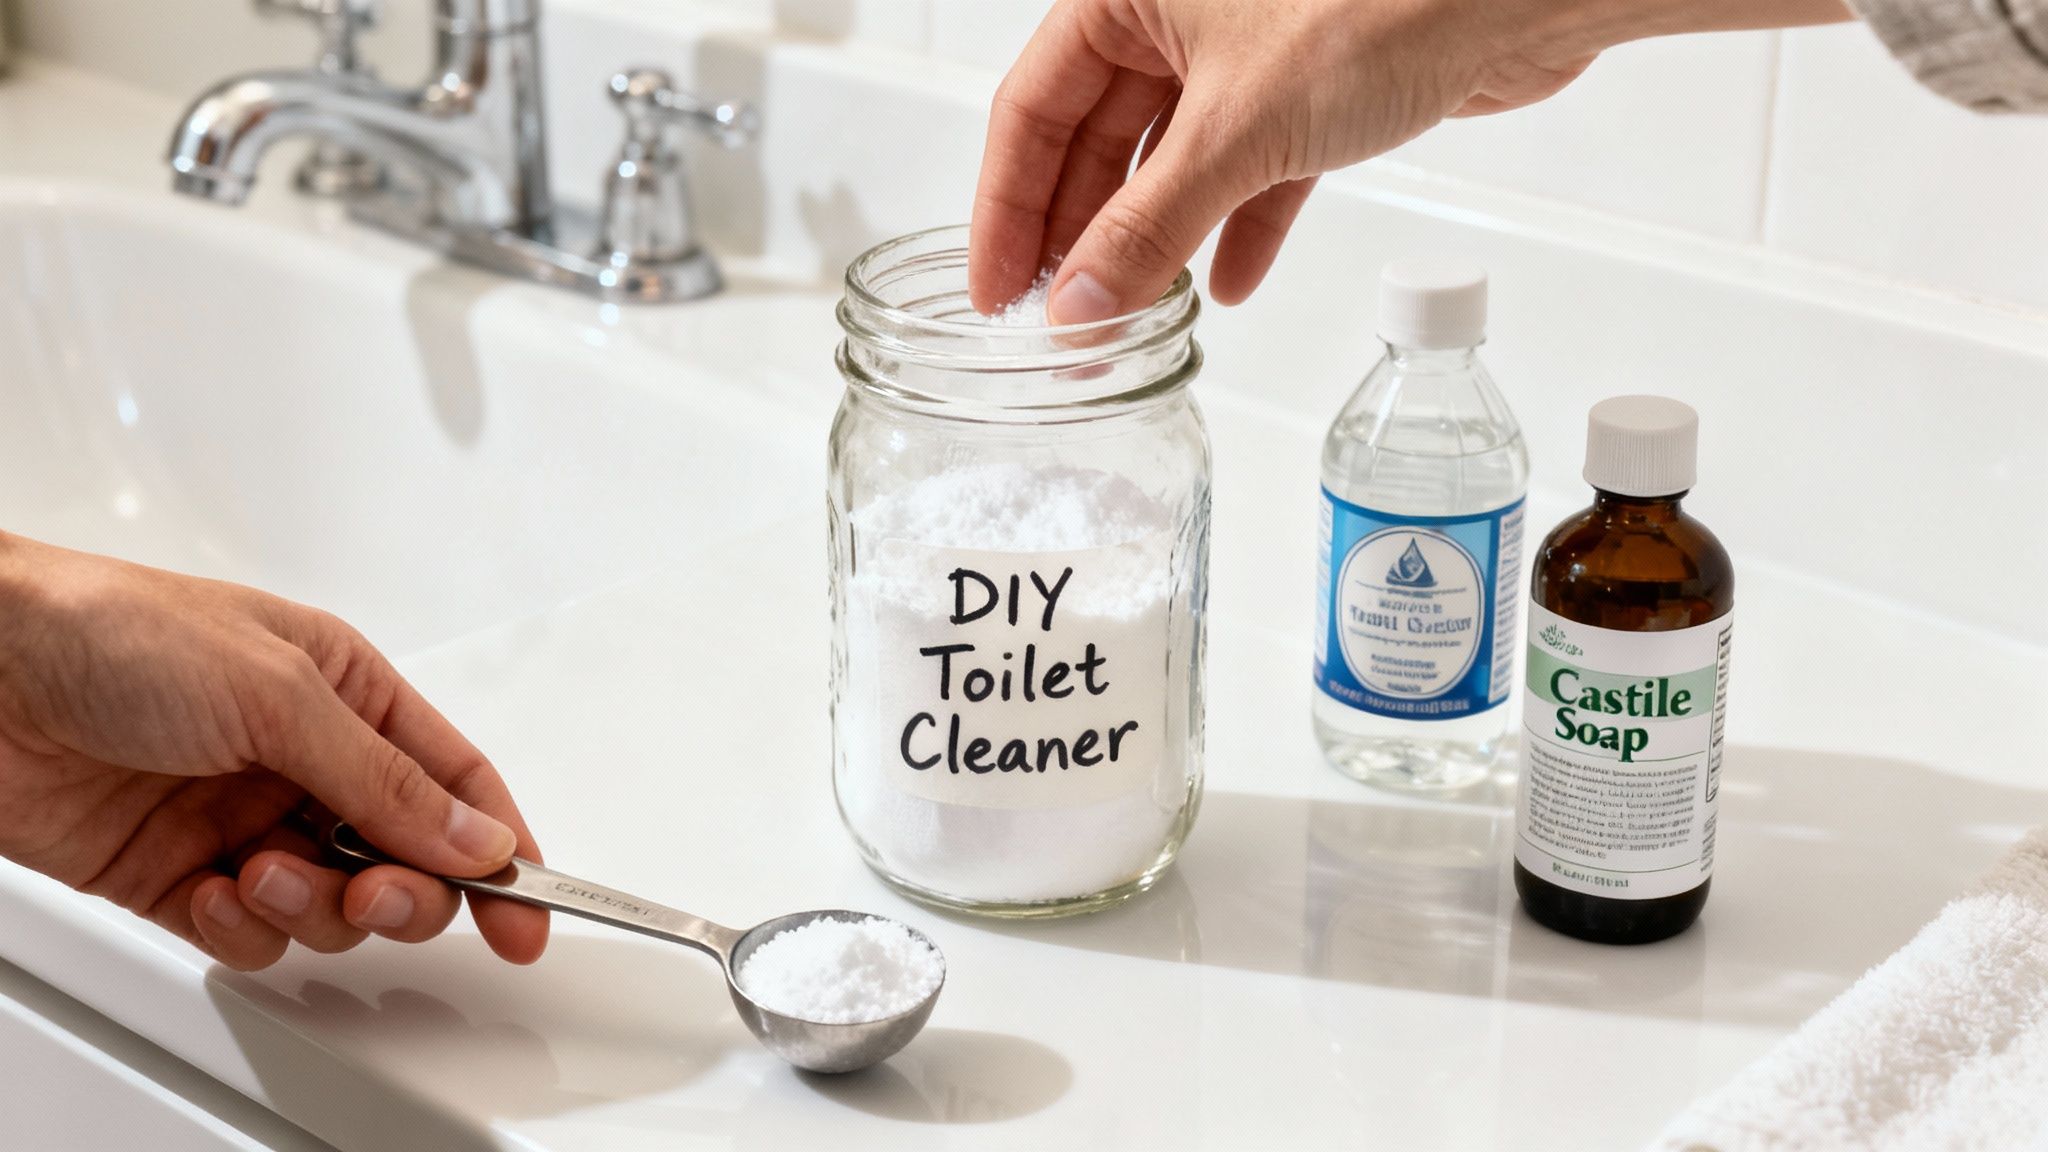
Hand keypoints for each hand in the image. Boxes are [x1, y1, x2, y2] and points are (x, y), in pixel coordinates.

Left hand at [0, 533, 547, 970]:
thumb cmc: (112, 632)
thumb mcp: (279, 693)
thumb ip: (384, 780)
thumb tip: (473, 836)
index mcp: (347, 693)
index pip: (453, 783)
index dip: (499, 850)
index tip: (527, 914)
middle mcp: (303, 760)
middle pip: (403, 860)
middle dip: (400, 892)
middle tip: (374, 896)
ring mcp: (241, 820)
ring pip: (329, 909)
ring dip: (309, 907)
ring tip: (264, 874)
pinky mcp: (178, 875)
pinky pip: (249, 935)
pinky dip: (243, 929)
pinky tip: (214, 892)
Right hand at [969, 0, 1852, 322]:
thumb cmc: (1382, 2)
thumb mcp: (1236, 131)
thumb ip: (1146, 231)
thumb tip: (1077, 312)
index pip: (1030, 111)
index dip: (1006, 209)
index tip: (996, 295)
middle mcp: (1177, 16)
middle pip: (1095, 142)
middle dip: (1080, 240)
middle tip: (1061, 328)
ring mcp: (1244, 54)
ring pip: (1170, 163)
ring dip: (1153, 245)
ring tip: (1129, 325)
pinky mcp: (1311, 90)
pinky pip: (1248, 170)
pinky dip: (1235, 228)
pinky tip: (1225, 288)